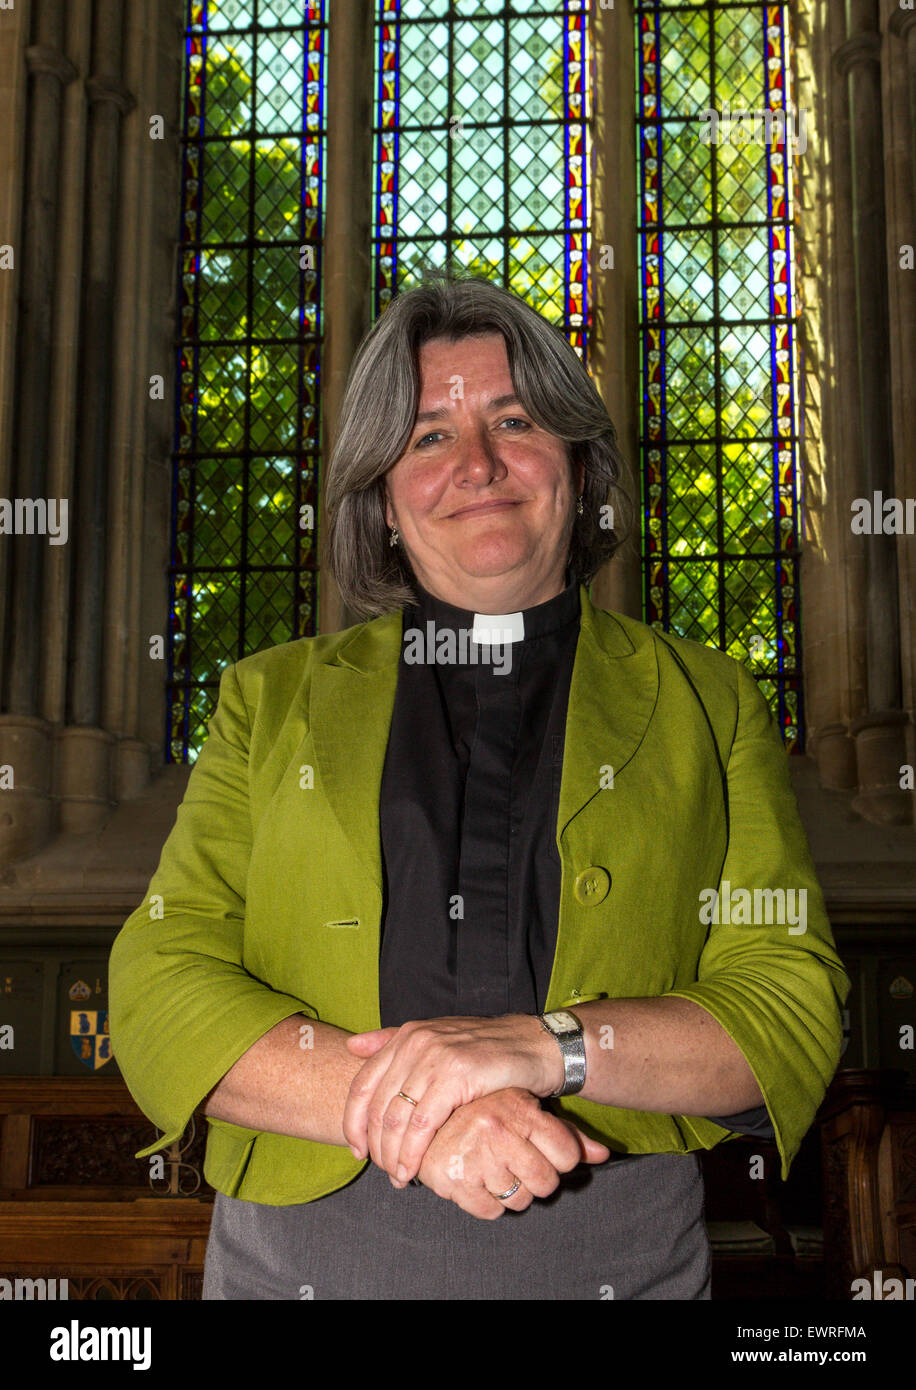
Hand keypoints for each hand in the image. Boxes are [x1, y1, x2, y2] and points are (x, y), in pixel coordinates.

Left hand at [343, 1014, 563, 1182]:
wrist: (535, 1045)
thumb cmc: (487, 1048)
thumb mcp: (439, 1038)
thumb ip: (394, 1041)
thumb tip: (351, 1046)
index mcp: (407, 1035)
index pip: (362, 1083)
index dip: (353, 1121)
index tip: (357, 1150)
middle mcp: (416, 1042)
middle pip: (377, 1106)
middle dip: (375, 1146)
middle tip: (382, 1170)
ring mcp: (436, 1058)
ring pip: (397, 1119)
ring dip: (392, 1155)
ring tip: (397, 1176)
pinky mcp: (456, 1076)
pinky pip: (422, 1124)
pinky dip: (412, 1153)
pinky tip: (412, 1170)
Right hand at [407, 1087, 610, 1219]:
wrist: (426, 1110)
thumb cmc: (483, 1107)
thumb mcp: (525, 1107)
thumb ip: (566, 1133)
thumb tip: (605, 1154)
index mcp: (518, 1109)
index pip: (567, 1155)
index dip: (559, 1159)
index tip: (541, 1150)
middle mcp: (497, 1130)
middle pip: (546, 1183)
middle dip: (536, 1180)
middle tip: (517, 1163)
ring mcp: (474, 1155)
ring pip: (519, 1200)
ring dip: (511, 1192)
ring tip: (494, 1168)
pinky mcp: (453, 1179)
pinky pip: (491, 1212)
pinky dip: (488, 1203)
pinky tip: (478, 1180)